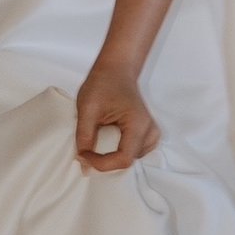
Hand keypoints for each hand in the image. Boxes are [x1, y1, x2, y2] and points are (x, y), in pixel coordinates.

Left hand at [75, 57, 159, 174]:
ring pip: (130, 159)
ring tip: (96, 144)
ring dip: (111, 158)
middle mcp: (150, 131)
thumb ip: (84, 136)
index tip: (82, 154)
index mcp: (138, 124)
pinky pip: (133, 153)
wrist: (116, 70)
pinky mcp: (148, 134)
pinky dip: (118, 152)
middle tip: (85, 151)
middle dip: (104, 162)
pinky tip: (107, 142)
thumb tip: (82, 162)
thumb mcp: (87, 109)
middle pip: (128, 161)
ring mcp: (152, 134)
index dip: (101, 164)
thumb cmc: (103, 84)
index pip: (124, 159)